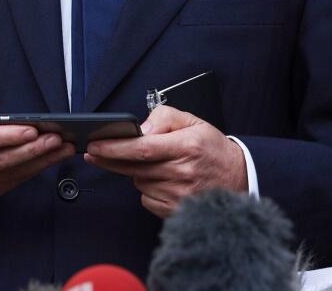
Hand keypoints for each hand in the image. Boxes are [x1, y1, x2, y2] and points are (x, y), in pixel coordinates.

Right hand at [0, 92, 74, 198]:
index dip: (7, 136)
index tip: (31, 129)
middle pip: (1, 159)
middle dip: (32, 149)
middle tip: (55, 138)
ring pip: (12, 172)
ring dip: (40, 160)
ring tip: (62, 147)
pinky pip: (16, 180)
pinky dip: (36, 169)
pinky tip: (52, 158)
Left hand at [85, 105, 246, 218]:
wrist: (237, 177)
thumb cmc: (212, 148)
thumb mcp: (192, 121)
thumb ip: (163, 118)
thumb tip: (139, 129)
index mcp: (186, 147)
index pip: (142, 149)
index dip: (114, 148)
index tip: (95, 145)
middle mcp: (182, 173)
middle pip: (134, 168)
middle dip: (110, 159)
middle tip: (95, 152)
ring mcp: (179, 195)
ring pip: (139, 182)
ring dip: (136, 172)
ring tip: (156, 164)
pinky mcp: (175, 211)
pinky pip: (147, 198)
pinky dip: (148, 188)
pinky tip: (163, 180)